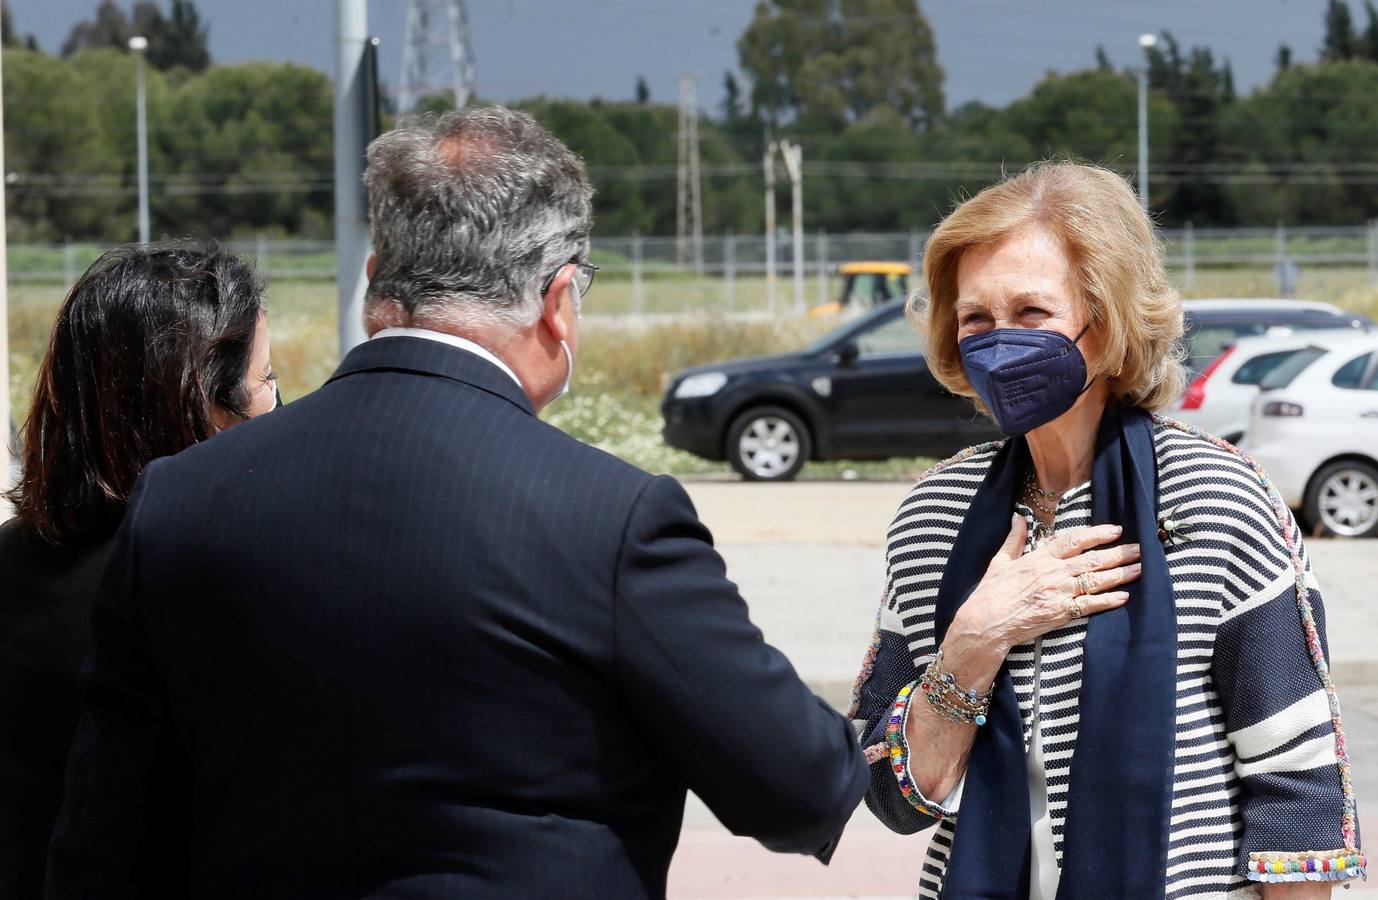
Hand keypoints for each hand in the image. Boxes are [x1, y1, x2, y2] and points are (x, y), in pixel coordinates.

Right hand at [945, 516, 1141, 665]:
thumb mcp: (1000, 561)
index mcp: (1039, 558)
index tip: (1115, 530)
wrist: (986, 622)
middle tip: (1139, 549)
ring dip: (1119, 575)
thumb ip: (1014, 539)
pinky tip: (1124, 597)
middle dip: (1118, 553)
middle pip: (1092, 560)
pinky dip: (1107, 601)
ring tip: (1139, 569)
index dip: (1097, 534)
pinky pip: (1089, 606)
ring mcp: (1058, 593)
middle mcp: (1052, 573)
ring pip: (1095, 581)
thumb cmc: (991, 593)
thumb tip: (1017, 517)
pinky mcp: (1060, 613)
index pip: (1073, 541)